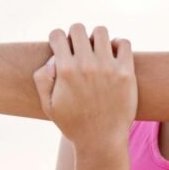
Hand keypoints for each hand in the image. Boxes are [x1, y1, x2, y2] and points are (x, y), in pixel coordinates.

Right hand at [32, 23, 136, 153]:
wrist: (101, 141)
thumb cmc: (73, 124)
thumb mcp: (48, 105)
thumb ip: (42, 79)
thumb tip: (52, 59)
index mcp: (65, 70)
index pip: (58, 35)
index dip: (57, 39)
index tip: (62, 49)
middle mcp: (86, 65)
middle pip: (78, 28)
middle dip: (75, 36)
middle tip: (79, 50)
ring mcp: (108, 67)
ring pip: (101, 31)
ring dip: (97, 38)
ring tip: (97, 51)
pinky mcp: (126, 72)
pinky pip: (124, 43)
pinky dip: (118, 44)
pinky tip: (114, 55)